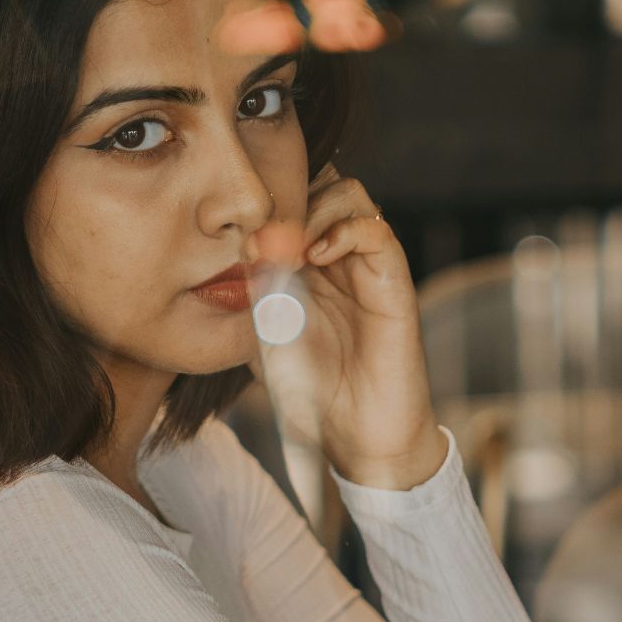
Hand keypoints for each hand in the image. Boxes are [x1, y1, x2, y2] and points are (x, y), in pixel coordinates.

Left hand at [244, 165, 444, 489]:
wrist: (360, 438)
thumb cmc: (315, 394)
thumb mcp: (263, 338)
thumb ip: (249, 297)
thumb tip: (228, 255)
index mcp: (310, 266)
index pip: (294, 200)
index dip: (266, 202)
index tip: (237, 235)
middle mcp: (342, 258)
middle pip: (322, 183)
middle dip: (288, 196)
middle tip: (258, 233)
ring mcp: (370, 267)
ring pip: (351, 196)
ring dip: (313, 209)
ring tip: (286, 247)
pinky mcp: (394, 282)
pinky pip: (375, 230)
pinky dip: (343, 231)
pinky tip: (314, 258)